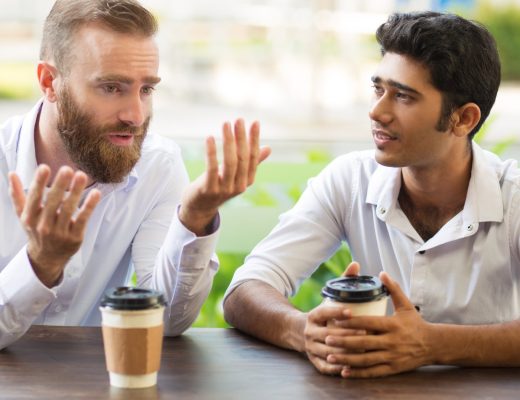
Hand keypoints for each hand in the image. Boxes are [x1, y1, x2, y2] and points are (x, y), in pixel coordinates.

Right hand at [8, 165, 100, 287]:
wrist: (47, 258)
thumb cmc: (36, 231)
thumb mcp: (24, 215)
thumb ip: (17, 195)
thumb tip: (11, 173)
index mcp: (30, 217)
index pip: (34, 198)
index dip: (38, 183)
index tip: (44, 167)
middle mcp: (44, 225)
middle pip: (53, 202)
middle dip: (60, 185)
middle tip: (67, 169)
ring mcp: (60, 232)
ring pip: (68, 209)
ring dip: (76, 191)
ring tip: (81, 175)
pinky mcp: (75, 237)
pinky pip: (83, 219)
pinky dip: (89, 206)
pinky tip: (95, 193)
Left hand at [179, 119, 270, 235]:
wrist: (199, 208)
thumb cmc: (218, 185)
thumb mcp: (235, 173)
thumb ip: (251, 162)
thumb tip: (269, 148)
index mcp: (247, 180)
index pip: (254, 157)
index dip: (254, 139)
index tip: (254, 122)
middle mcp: (239, 186)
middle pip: (242, 158)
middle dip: (241, 137)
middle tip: (238, 120)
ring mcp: (224, 189)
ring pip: (230, 162)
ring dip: (228, 141)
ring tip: (225, 124)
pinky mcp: (209, 190)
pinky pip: (212, 169)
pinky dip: (211, 152)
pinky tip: (210, 138)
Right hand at [302, 260, 364, 374]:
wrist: (297, 332)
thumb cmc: (321, 315)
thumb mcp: (328, 299)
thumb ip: (343, 282)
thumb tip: (356, 264)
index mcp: (313, 316)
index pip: (324, 312)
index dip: (336, 312)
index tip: (351, 311)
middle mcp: (310, 332)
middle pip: (328, 334)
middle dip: (347, 334)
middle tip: (365, 331)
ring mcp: (311, 348)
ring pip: (329, 352)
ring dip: (346, 351)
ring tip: (363, 349)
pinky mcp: (314, 361)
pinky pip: (326, 367)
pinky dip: (338, 369)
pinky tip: (352, 367)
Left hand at [324, 272, 433, 377]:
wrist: (433, 345)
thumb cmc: (416, 323)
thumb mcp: (406, 305)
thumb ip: (393, 289)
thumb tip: (382, 273)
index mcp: (392, 325)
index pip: (369, 323)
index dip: (352, 322)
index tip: (336, 321)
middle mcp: (392, 342)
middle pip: (364, 343)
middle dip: (344, 342)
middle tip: (326, 339)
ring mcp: (392, 357)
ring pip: (366, 360)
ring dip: (346, 359)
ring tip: (330, 356)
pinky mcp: (393, 369)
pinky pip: (373, 372)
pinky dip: (358, 373)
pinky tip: (343, 372)